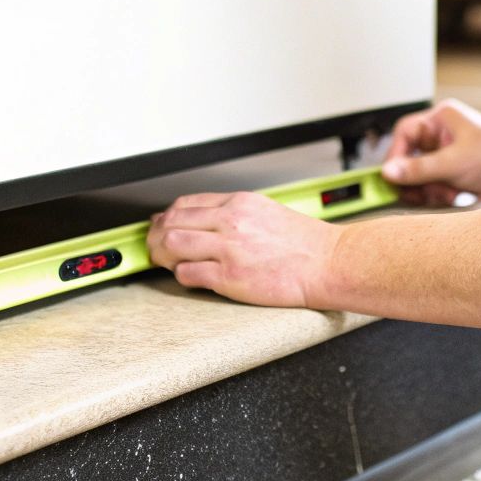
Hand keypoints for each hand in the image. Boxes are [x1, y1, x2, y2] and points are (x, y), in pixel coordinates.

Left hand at [146, 192, 339, 308]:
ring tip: (162, 260)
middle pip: (173, 221)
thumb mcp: (266, 211)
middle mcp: (231, 222)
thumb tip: (205, 220)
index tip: (162, 223)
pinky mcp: (229, 278)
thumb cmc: (305, 243)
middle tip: (153, 244)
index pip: (187, 202)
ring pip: (173, 245)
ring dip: (161, 253)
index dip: (168, 214)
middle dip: (156, 234)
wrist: (327, 263)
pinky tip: (187, 275)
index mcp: (239, 202)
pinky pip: (189, 273)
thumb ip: (234, 214)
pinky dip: (181, 274)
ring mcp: (228, 249)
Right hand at [381, 99, 480, 205]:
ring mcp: (445, 155)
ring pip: (418, 176)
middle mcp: (440, 135)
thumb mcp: (454, 163)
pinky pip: (431, 186)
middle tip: (417, 192)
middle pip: (408, 158)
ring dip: (428, 189)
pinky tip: (454, 196)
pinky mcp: (450, 173)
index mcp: (441, 119)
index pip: (405, 133)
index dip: (395, 155)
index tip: (391, 175)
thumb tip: (388, 172)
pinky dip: (438, 195)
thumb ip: (419, 169)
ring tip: (446, 193)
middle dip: (415, 178)